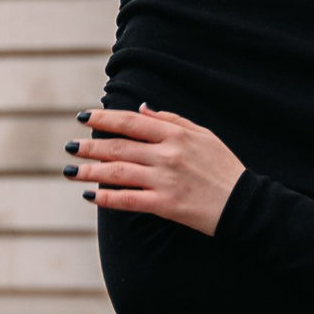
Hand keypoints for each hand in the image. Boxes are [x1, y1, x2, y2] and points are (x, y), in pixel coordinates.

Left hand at [72, 104, 244, 234]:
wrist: (243, 204)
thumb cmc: (225, 168)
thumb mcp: (204, 135)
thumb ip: (172, 120)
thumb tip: (143, 108)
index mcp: (175, 135)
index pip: (131, 122)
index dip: (104, 118)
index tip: (84, 118)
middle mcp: (167, 155)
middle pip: (119, 147)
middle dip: (90, 146)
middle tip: (70, 146)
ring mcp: (165, 180)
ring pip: (118, 172)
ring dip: (90, 171)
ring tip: (70, 171)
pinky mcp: (165, 205)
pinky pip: (129, 200)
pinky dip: (107, 198)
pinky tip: (91, 196)